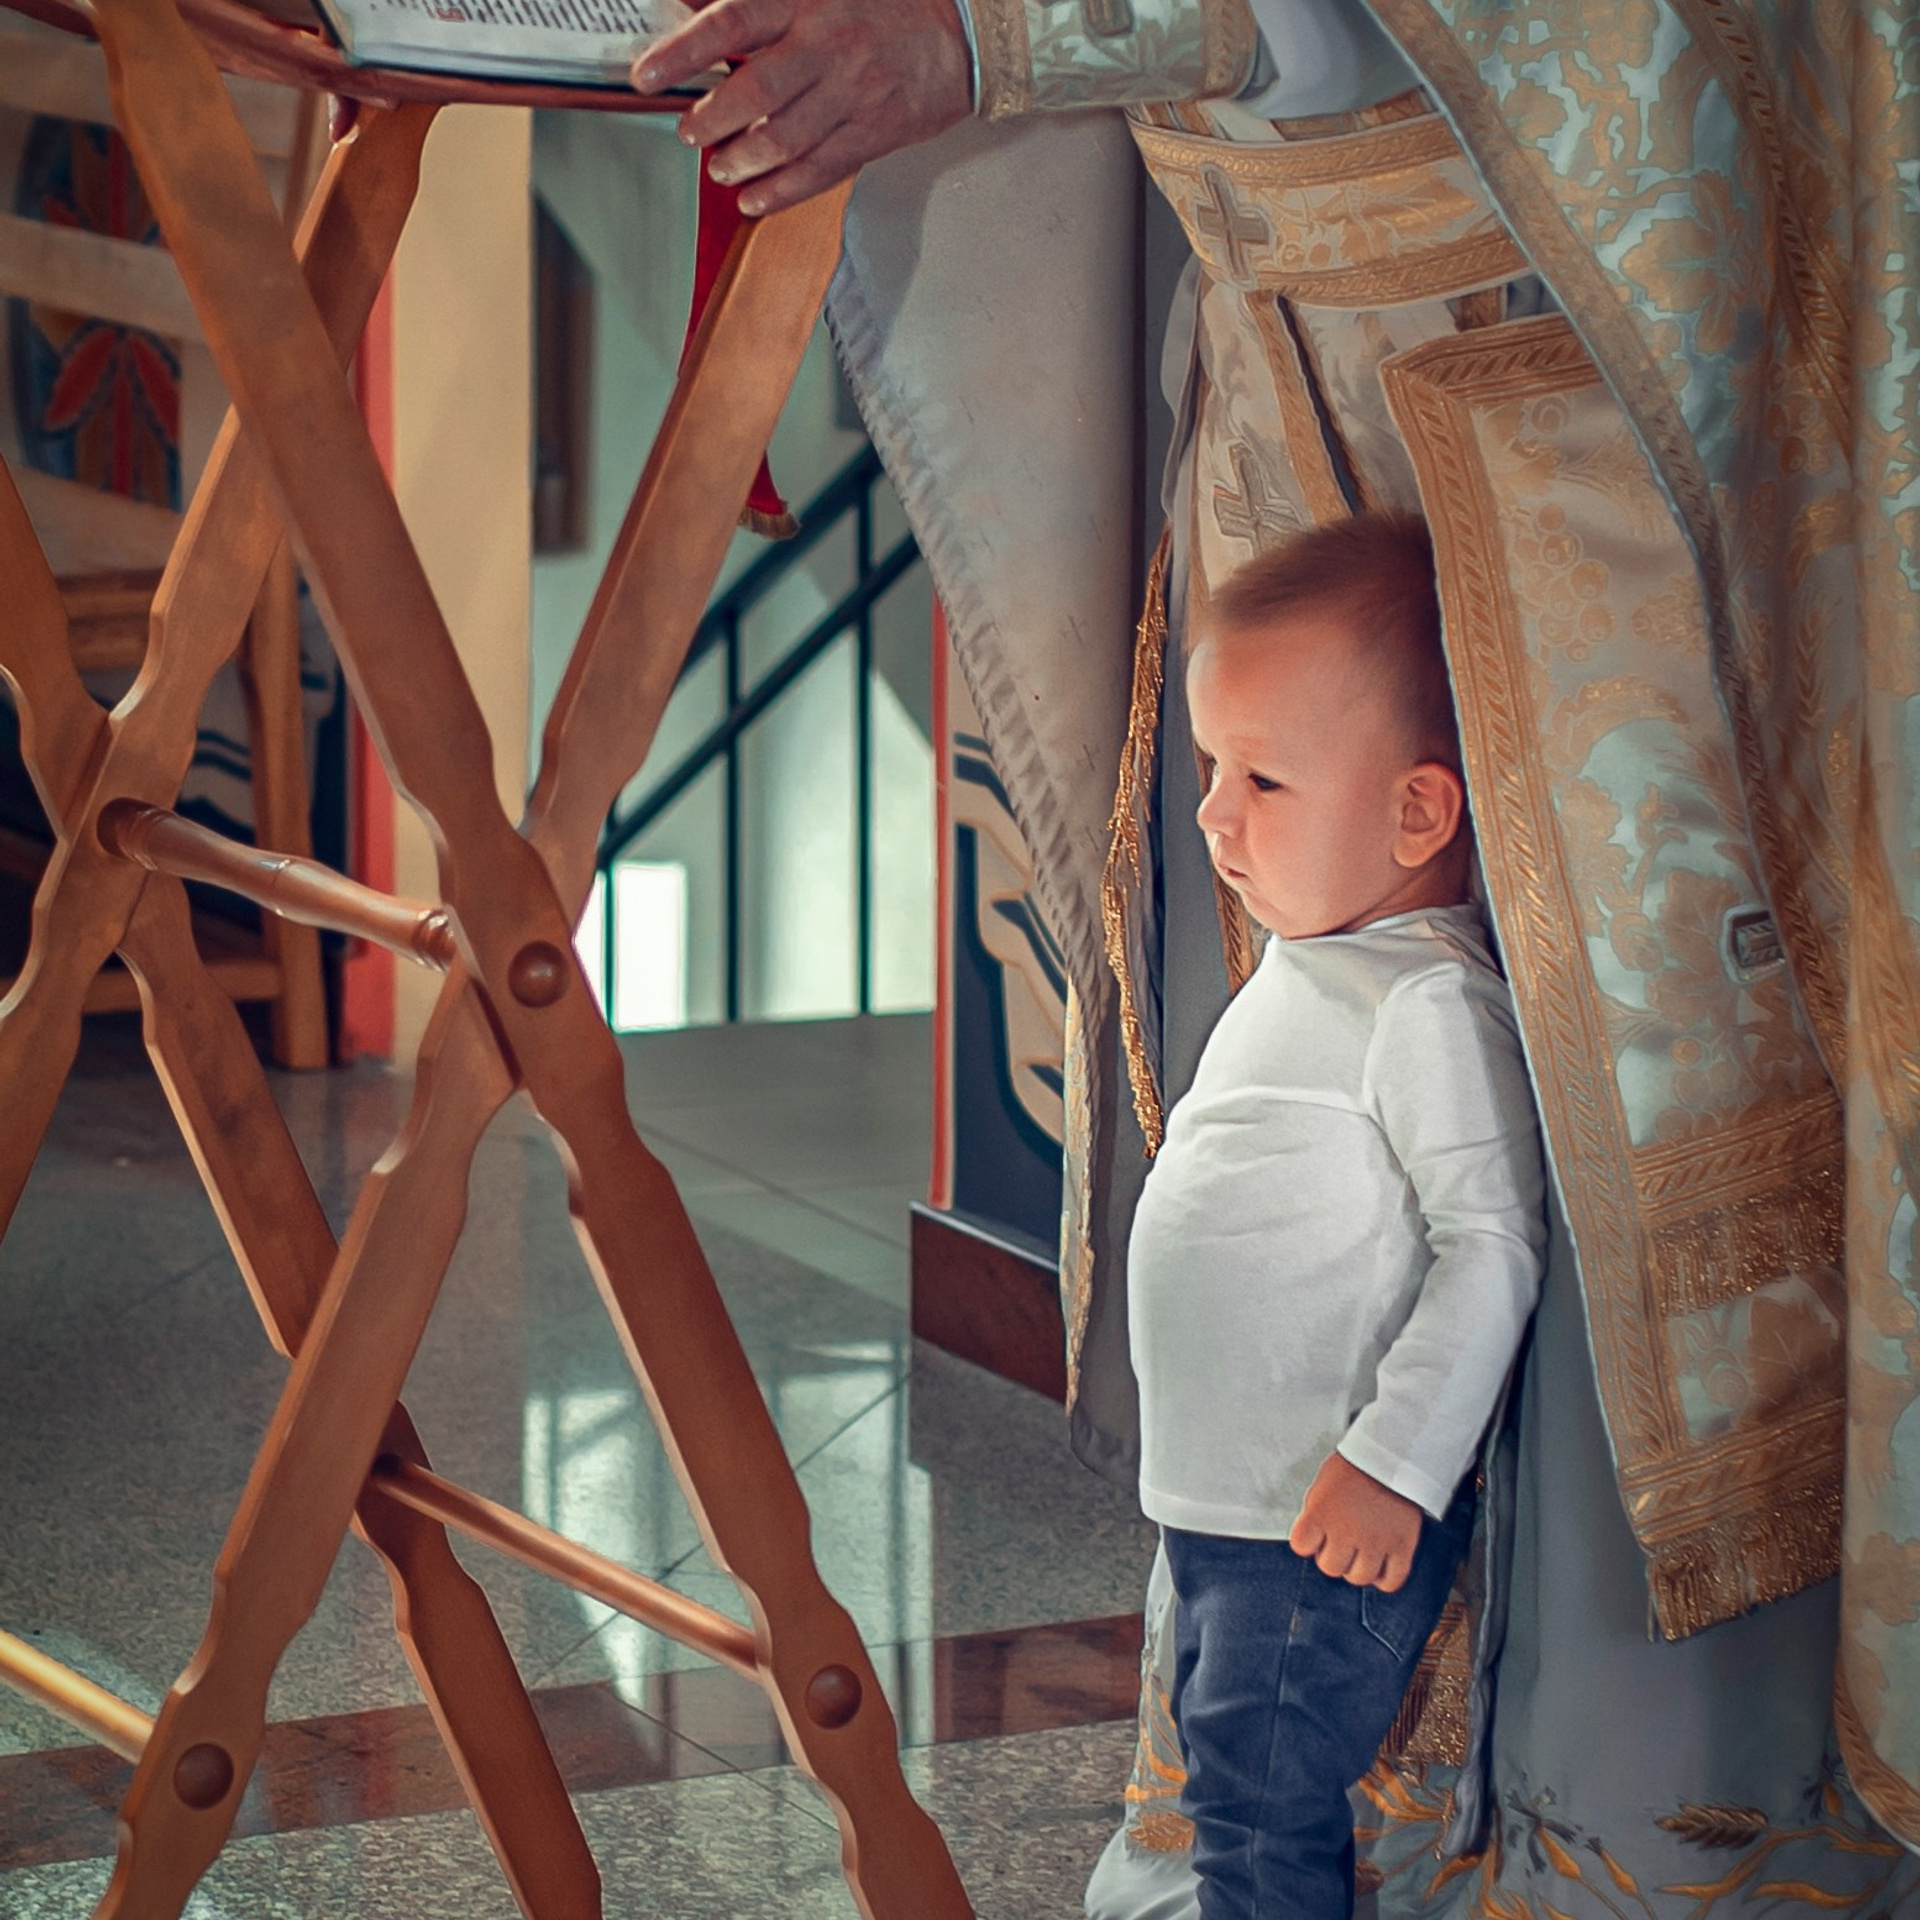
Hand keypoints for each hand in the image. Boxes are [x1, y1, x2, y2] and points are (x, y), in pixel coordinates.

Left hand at [633, 0, 973, 216]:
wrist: (963, 33)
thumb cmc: (886, 6)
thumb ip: (763, 1)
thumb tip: (695, 4)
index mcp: (807, 1)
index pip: (732, 23)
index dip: (684, 52)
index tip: (647, 76)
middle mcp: (827, 47)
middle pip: (754, 91)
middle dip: (711, 120)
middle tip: (688, 134)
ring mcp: (853, 94)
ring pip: (783, 139)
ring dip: (742, 161)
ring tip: (720, 168)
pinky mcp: (875, 133)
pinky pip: (820, 170)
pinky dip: (781, 191)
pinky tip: (754, 199)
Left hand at [1288, 1452, 1422, 1592]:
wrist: (1393, 1454)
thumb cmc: (1354, 1467)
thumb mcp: (1322, 1484)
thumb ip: (1315, 1513)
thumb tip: (1312, 1541)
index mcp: (1321, 1512)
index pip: (1300, 1545)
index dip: (1307, 1539)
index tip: (1315, 1531)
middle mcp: (1346, 1531)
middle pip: (1330, 1567)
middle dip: (1333, 1555)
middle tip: (1341, 1540)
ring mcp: (1376, 1541)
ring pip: (1359, 1577)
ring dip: (1357, 1567)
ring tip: (1361, 1550)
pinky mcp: (1402, 1546)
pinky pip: (1391, 1581)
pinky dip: (1384, 1578)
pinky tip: (1380, 1563)